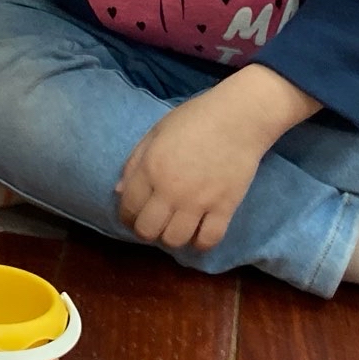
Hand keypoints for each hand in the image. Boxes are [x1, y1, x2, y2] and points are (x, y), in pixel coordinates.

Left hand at [117, 66, 320, 252]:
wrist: (240, 116)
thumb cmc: (195, 118)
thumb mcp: (156, 132)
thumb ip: (135, 162)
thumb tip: (119, 192)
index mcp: (150, 168)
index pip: (128, 208)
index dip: (127, 217)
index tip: (134, 216)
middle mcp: (170, 189)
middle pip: (148, 230)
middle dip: (146, 231)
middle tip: (154, 223)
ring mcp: (198, 201)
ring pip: (175, 240)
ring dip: (172, 238)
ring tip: (176, 227)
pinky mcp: (225, 207)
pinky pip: (208, 239)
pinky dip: (201, 243)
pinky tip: (199, 234)